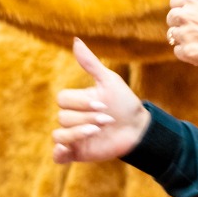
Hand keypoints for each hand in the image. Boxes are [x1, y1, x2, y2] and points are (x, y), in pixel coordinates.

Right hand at [53, 38, 151, 162]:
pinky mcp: (77, 153)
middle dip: (87, 117)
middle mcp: (71, 118)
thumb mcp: (109, 81)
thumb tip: (76, 40)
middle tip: (108, 119)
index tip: (103, 104)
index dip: (81, 102)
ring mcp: (73, 136)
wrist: (139, 128)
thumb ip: (91, 64)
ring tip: (99, 130)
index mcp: (76, 101)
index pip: (63, 99)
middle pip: (63, 117)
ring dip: (79, 132)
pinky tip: (67, 149)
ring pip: (60, 135)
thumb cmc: (124, 103)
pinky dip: (59, 153)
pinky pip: (58, 156)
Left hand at [165, 0, 197, 67]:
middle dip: (185, 23)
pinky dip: (190, 53)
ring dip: (187, 38)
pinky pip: (179, 51)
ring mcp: (186, 36)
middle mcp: (185, 16)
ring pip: (174, 36)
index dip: (188, 8)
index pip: (176, 2)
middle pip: (172, 19)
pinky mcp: (189, 53)